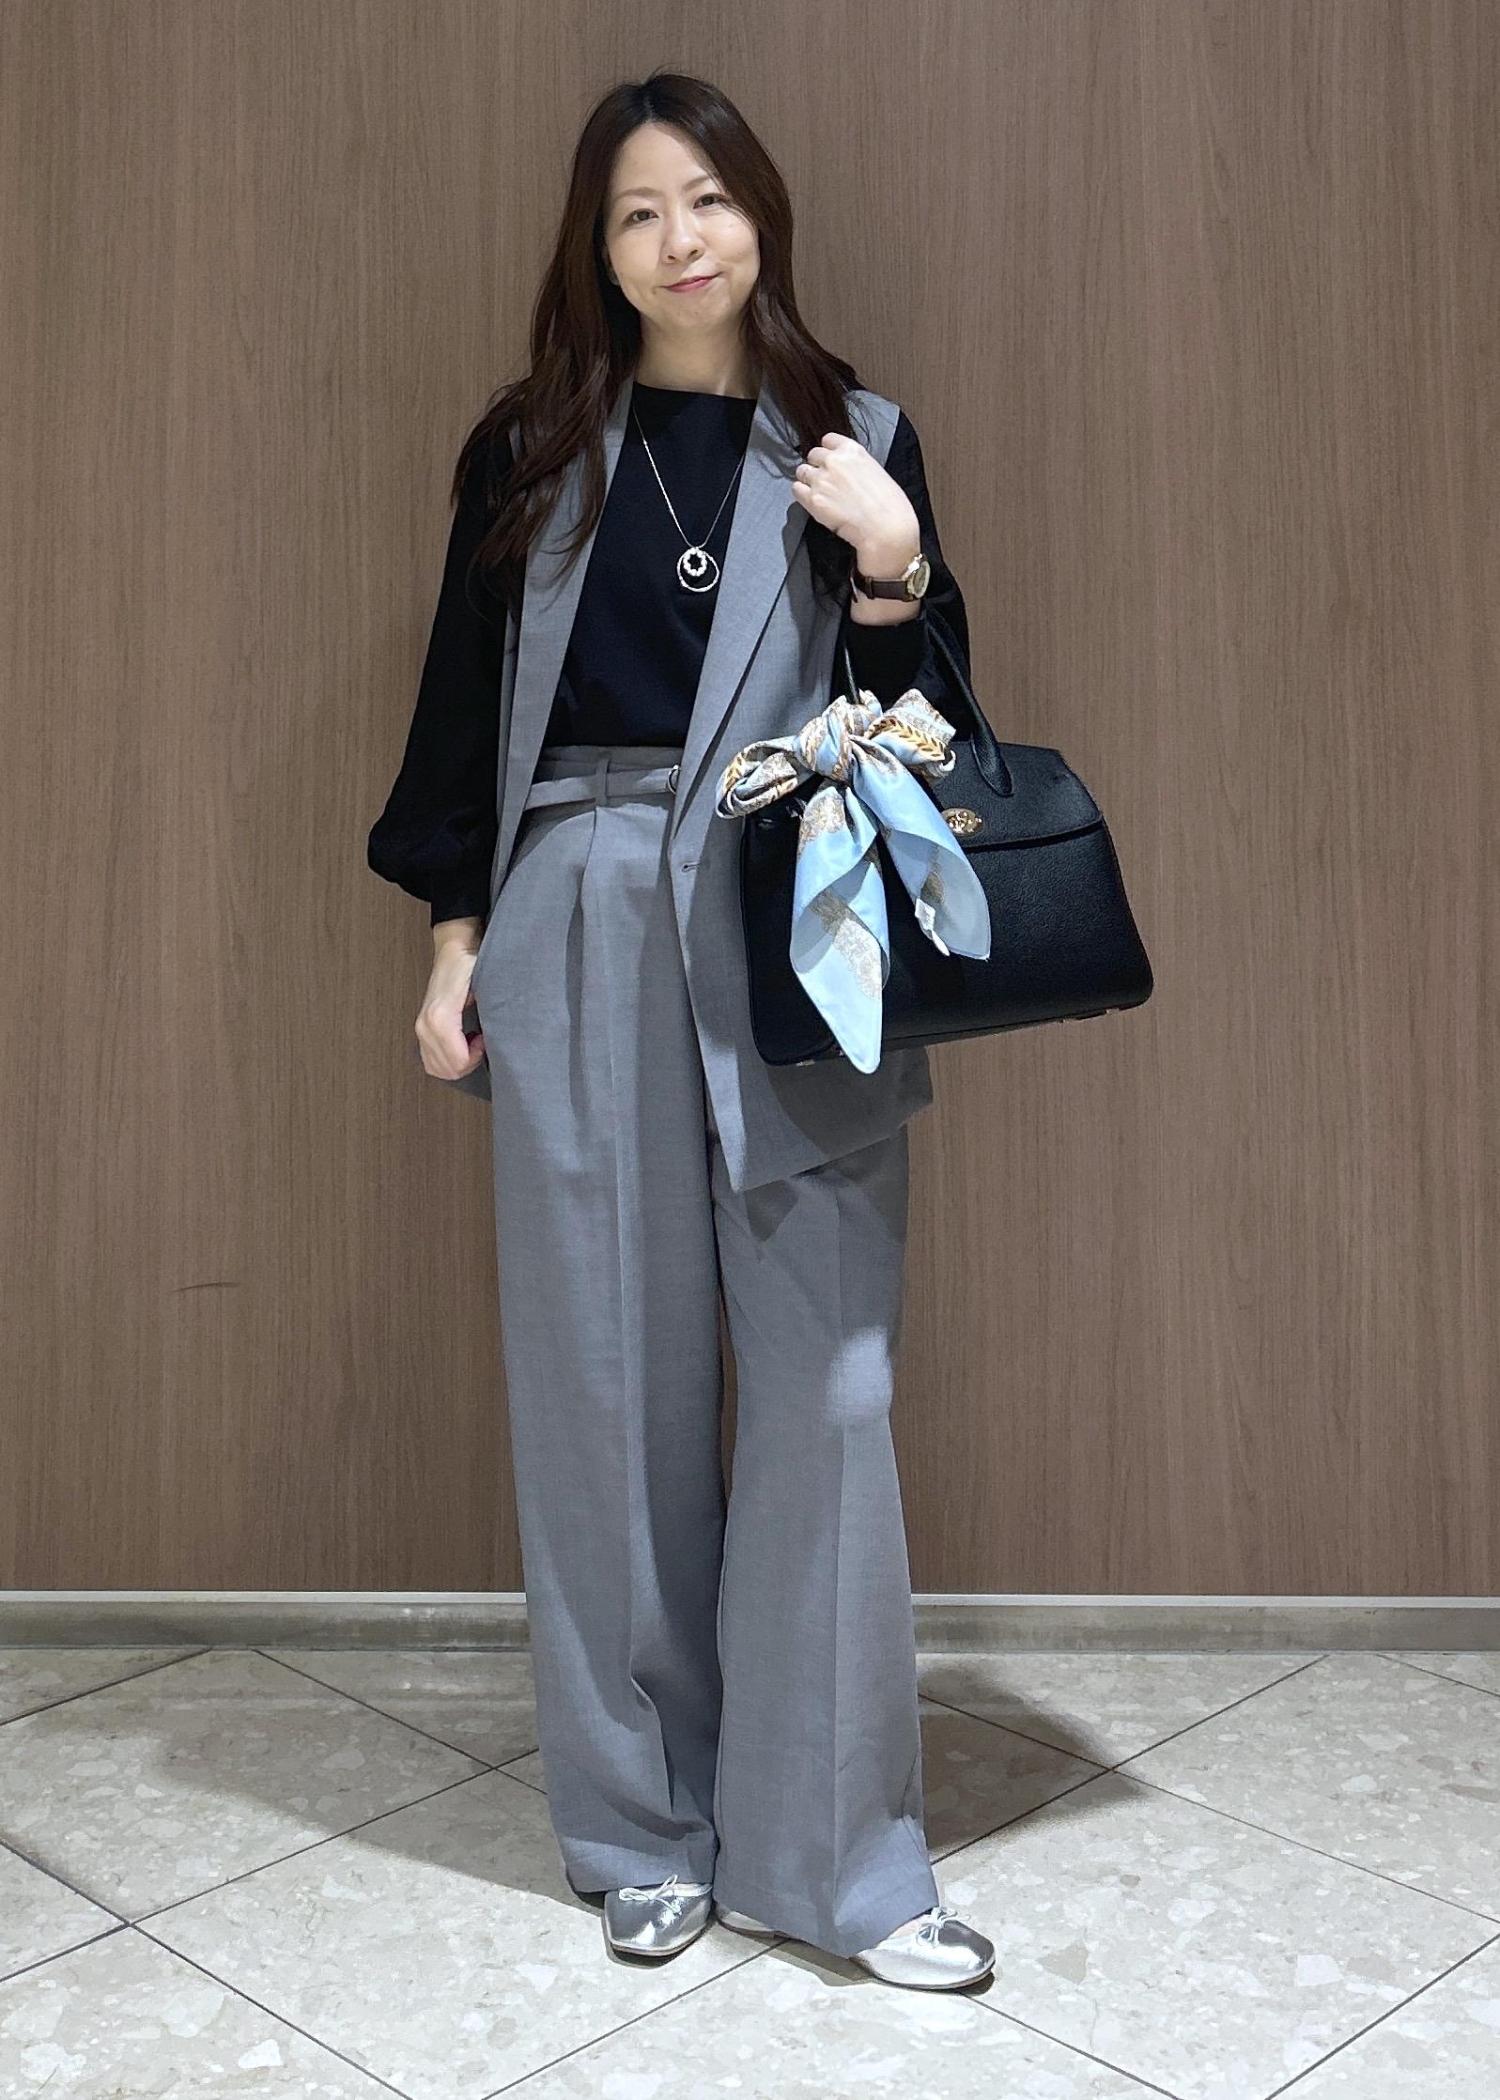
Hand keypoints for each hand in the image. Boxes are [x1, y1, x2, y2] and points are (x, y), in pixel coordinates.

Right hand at [416, 938, 486, 1081]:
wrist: (454, 950)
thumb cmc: (470, 966)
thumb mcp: (485, 987)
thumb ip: (489, 1015)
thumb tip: (498, 1039)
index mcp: (440, 1017)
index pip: (457, 1061)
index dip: (476, 1058)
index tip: (485, 1039)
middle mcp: (425, 1026)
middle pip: (447, 1069)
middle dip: (468, 1063)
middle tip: (480, 1042)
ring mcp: (420, 1028)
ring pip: (436, 1068)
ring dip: (457, 1063)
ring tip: (471, 1043)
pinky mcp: (421, 1028)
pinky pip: (429, 1060)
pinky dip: (446, 1060)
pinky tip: (460, 1044)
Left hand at [790, 432, 920, 572]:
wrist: (885, 528)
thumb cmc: (889, 506)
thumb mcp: (876, 472)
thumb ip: (856, 467)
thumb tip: (847, 473)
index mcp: (852, 450)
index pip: (828, 440)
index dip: (828, 452)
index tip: (829, 460)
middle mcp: (834, 461)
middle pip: (813, 455)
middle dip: (817, 466)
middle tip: (825, 481)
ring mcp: (821, 479)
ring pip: (802, 471)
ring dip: (808, 480)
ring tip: (820, 493)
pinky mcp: (813, 499)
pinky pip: (796, 489)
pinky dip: (802, 495)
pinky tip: (813, 502)